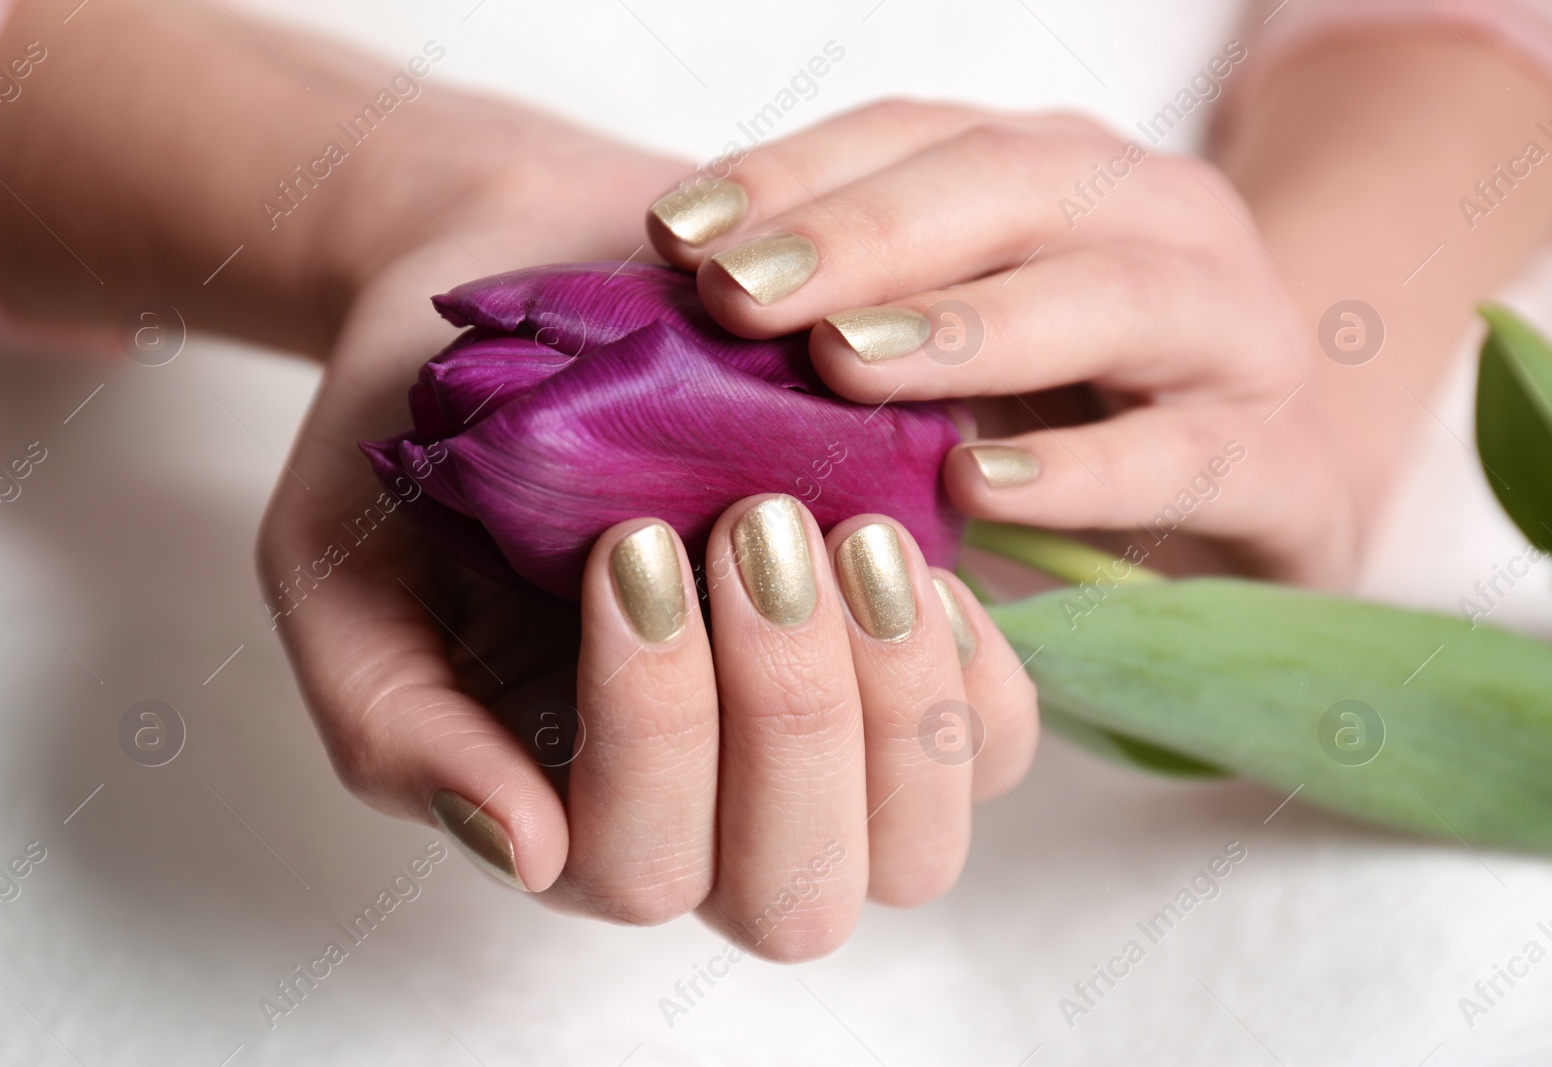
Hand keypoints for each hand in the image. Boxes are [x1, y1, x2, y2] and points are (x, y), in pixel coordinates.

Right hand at [258, 114, 1037, 960]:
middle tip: (758, 527)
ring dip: (894, 701)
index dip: (652, 726)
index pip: (635, 864)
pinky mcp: (910, 670)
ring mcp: (825, 754)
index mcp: (566, 806)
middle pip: (796, 893)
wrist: (529, 281)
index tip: (634, 538)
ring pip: (913, 848)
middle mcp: (708, 808)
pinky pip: (993, 745)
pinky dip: (973, 666)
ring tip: (857, 533)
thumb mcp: (344, 572)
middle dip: (789, 717)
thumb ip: (401, 730)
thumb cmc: (421, 436)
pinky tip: (917, 555)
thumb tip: (530, 855)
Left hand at [647, 101, 1358, 586]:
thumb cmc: (1076, 413)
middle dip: (862, 238)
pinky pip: (1185, 454)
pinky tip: (974, 487)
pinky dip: (1078, 471)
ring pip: (1108, 298)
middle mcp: (1154, 221)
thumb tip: (663, 320)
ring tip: (844, 365)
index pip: (912, 139)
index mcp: (1060, 175)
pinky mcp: (1283, 462)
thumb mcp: (954, 348)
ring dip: (967, 326)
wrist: (1270, 489)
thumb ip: (841, 321)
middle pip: (1006, 190)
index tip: (673, 237)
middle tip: (739, 294)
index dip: (792, 176)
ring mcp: (1236, 335)